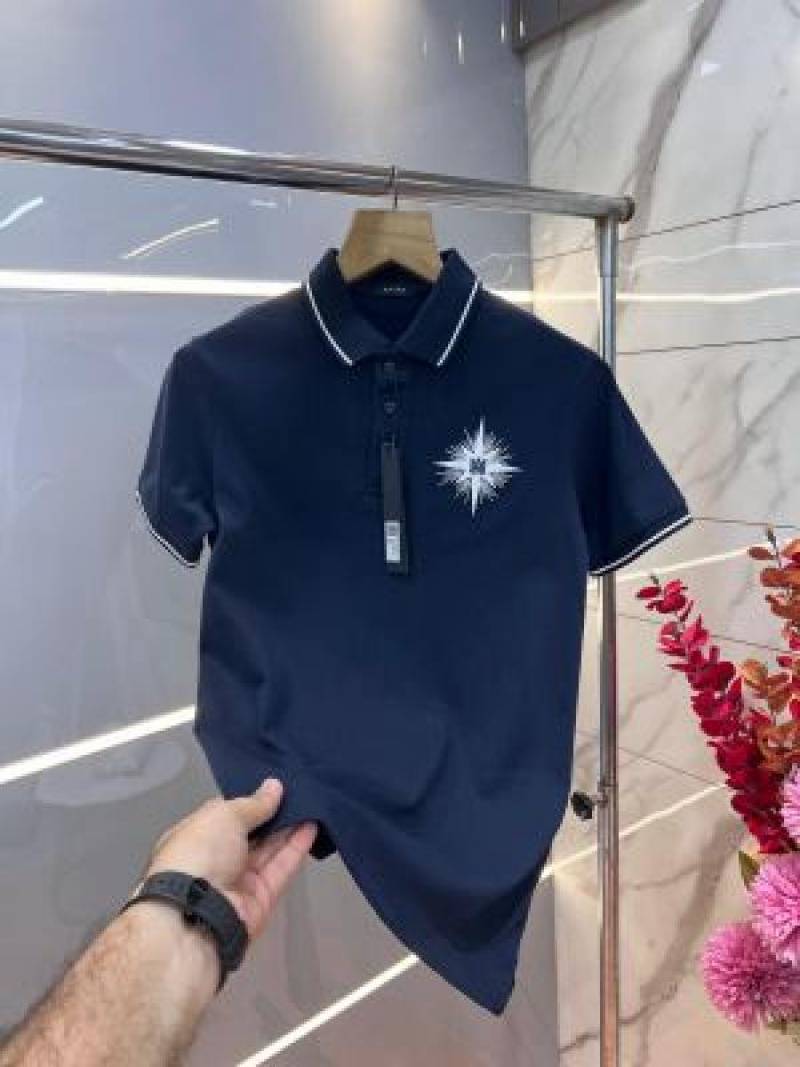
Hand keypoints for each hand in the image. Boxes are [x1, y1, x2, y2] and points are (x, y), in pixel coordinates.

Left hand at [143, 778, 316, 940]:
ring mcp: (239, 880)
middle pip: (250, 833)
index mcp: (195, 837)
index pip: (225, 815)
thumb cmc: (200, 853)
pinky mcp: (262, 898)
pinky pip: (281, 868)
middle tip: (298, 790)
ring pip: (269, 849)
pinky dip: (296, 848)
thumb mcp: (224, 816)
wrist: (199, 913)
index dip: (248, 801)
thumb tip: (274, 786)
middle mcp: (215, 859)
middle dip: (272, 813)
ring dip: (289, 827)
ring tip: (311, 802)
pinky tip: (312, 826)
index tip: (272, 786)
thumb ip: (254, 803)